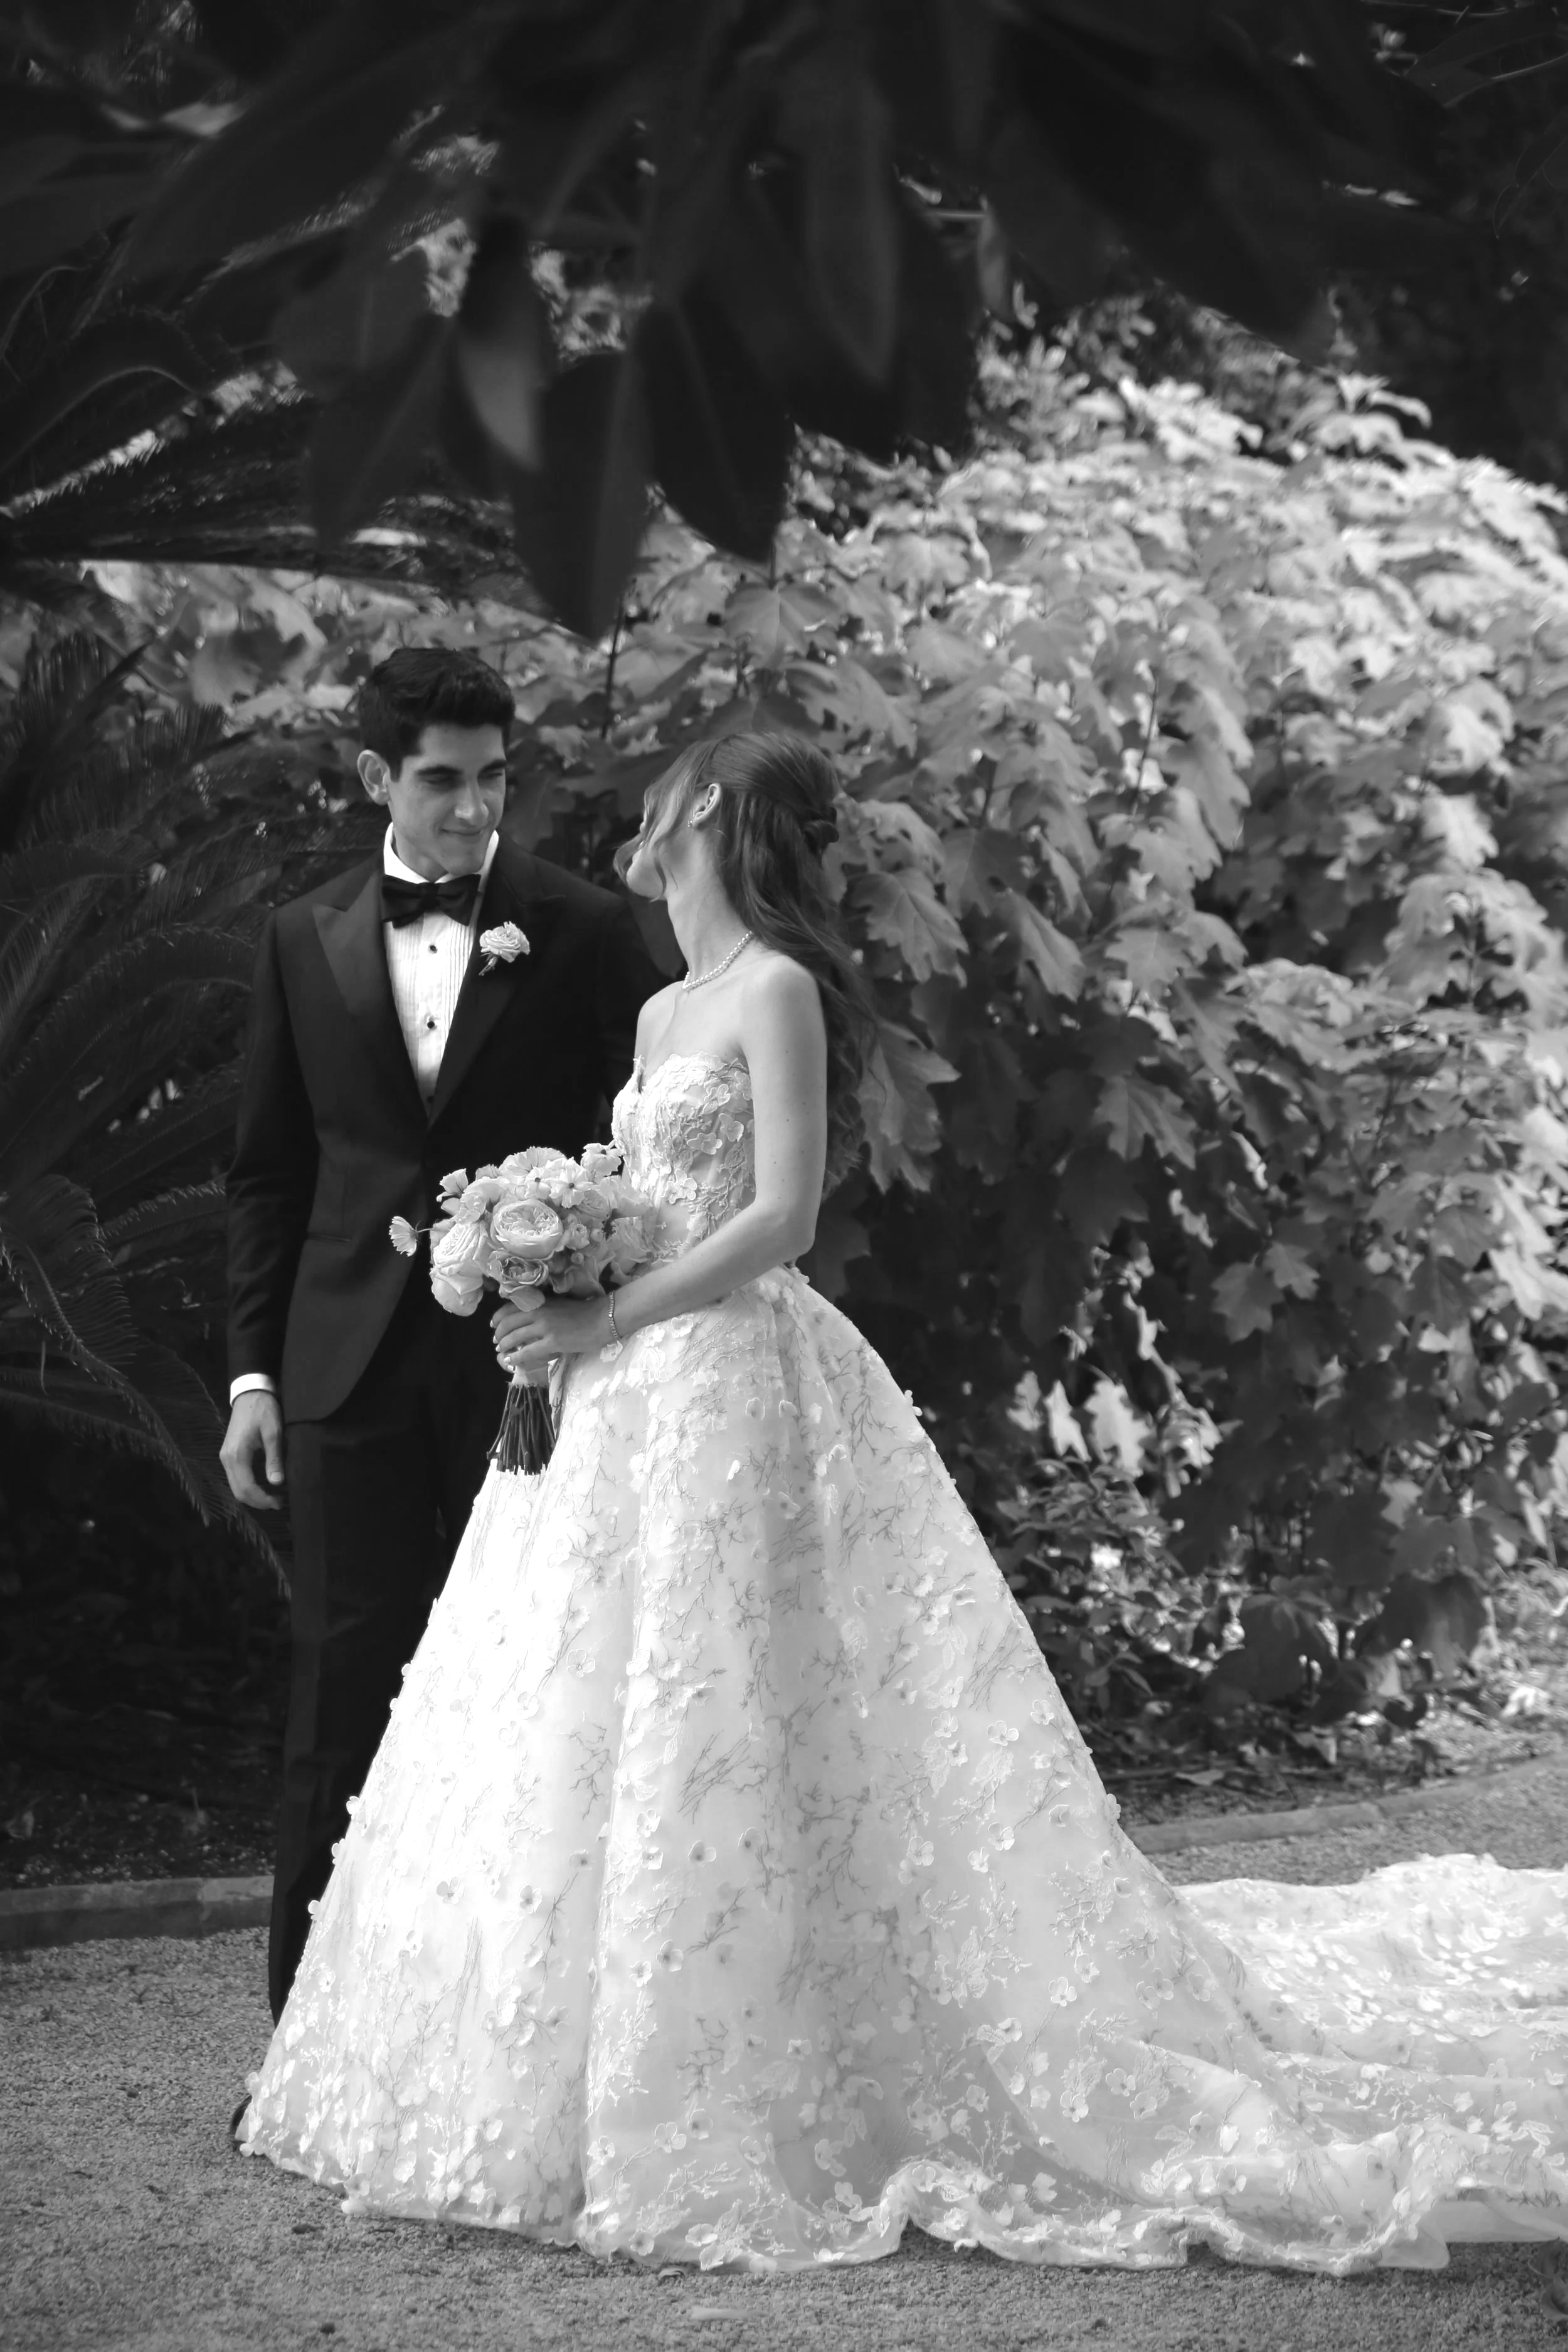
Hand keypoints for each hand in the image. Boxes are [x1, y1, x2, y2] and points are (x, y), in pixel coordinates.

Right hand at [220, 1389, 285, 1509]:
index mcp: (236, 1455)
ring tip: (274, 1496)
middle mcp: (226, 1459)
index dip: (262, 1499)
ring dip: (253, 1496)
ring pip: (235, 1486)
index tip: (279, 1502)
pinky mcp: (228, 1455)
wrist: (250, 1392)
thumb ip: (274, 1458)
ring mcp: (225, 1457)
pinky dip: (249, 1486)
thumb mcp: (274, 1432)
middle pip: (238, 1492)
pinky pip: (236, 1478)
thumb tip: (277, 1483)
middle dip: (258, 1501)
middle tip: (279, 1502)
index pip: (246, 1488)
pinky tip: (264, 1485)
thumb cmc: (263, 1410)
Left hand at [491, 1292, 610, 1381]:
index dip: (498, 1318)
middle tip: (496, 1341)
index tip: (493, 1325)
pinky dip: (515, 1357)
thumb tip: (530, 1319)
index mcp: (540, 1303)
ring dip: (504, 1345)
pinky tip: (511, 1361)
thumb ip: (543, 1310)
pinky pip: (527, 1352)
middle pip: (508, 1323)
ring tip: (501, 1351)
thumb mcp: (558, 1305)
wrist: (602, 1318)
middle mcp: (538, 1313)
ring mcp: (544, 1328)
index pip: (509, 1308)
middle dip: (499, 1334)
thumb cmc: (584, 1312)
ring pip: (514, 1337)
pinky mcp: (552, 1342)